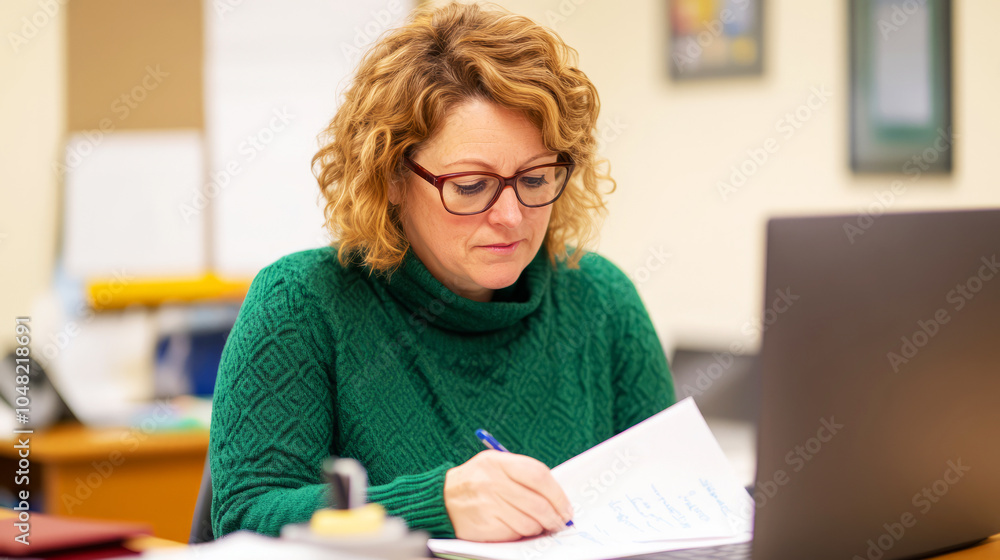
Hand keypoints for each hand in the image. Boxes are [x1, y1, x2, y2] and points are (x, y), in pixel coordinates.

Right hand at [444, 450, 573, 541]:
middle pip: (537, 503)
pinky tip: (523, 530)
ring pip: (528, 522)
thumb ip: (522, 474)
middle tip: (560, 522)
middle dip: (555, 516)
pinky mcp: (484, 525)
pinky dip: (523, 534)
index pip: (538, 476)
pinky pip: (514, 533)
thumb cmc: (476, 482)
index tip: (566, 506)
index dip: (558, 494)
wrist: (442, 499)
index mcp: (497, 462)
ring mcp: (487, 504)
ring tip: (541, 526)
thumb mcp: (495, 465)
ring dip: (540, 528)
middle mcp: (491, 481)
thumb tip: (556, 496)